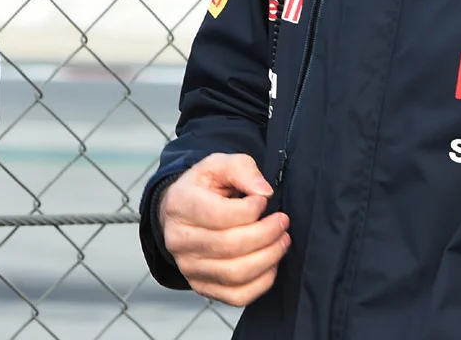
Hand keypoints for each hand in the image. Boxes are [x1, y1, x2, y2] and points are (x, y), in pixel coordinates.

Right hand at [160, 152, 289, 305]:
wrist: (182, 214)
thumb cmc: (203, 189)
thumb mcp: (218, 165)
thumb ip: (242, 169)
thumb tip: (263, 191)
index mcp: (179, 204)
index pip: (219, 214)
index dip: (251, 209)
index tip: (263, 200)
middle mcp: (178, 239)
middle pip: (230, 246)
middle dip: (267, 234)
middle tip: (282, 222)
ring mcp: (188, 266)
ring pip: (235, 273)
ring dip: (269, 257)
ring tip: (282, 240)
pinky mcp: (202, 286)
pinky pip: (237, 296)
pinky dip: (262, 282)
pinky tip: (270, 263)